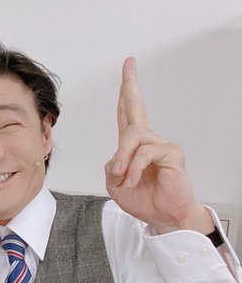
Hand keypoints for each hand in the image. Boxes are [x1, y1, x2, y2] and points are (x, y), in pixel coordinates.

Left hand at [105, 57, 211, 233]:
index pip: (126, 113)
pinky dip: (133, 169)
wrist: (164, 217)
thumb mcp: (115, 184)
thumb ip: (112, 166)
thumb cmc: (143, 200)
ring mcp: (161, 144)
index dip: (126, 92)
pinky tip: (134, 181)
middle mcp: (148, 140)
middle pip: (136, 107)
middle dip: (130, 85)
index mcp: (133, 145)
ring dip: (122, 158)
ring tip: (122, 176)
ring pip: (132, 137)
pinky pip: (144, 153)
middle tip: (129, 64)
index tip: (128, 68)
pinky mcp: (171, 152)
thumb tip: (118, 156)